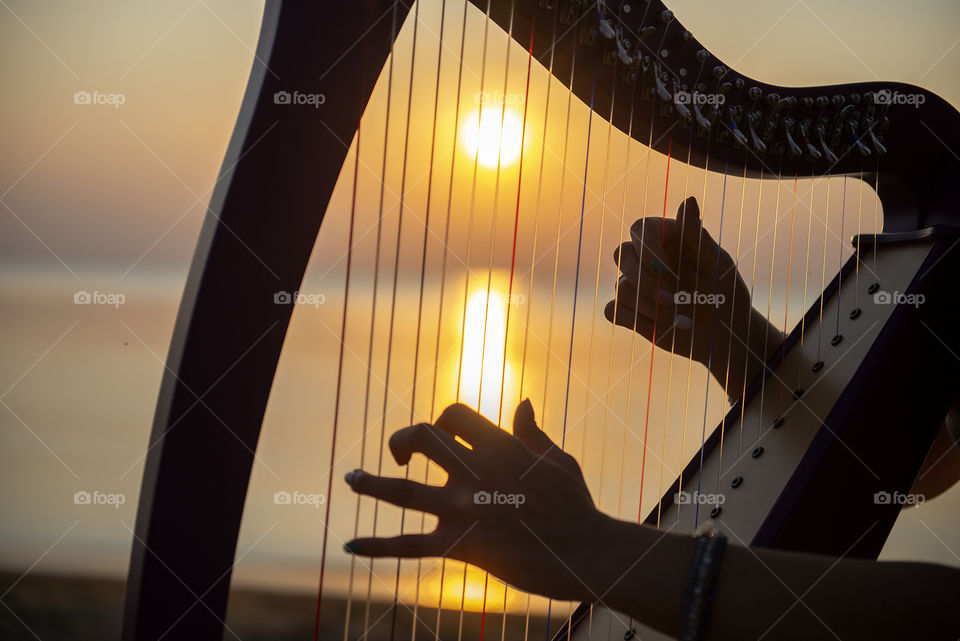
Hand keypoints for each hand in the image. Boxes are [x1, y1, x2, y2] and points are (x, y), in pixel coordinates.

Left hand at [343, 401, 610, 600]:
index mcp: (500, 446)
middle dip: (402, 440)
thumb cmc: (577, 505)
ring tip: (349, 478)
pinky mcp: (462, 546)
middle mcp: (476, 472)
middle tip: (398, 456)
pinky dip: (376, 546)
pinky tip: (349, 544)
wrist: (588, 552)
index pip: (453, 414)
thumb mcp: (557, 459)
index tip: (439, 436)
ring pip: (403, 491)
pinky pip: (409, 545)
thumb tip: (522, 402)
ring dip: (370, 483)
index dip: (439, 419)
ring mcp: (466, 509)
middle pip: (422, 438)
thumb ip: (531, 433)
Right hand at [604, 196, 781, 397]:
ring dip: (648, 306)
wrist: (723, 338)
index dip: (646, 247)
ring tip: (678, 319)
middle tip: (671, 300)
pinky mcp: (631, 311)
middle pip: (622, 255)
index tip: (664, 270)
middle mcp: (649, 259)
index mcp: (669, 239)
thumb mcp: (716, 266)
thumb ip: (697, 236)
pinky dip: (631, 318)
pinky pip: (612, 310)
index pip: (641, 228)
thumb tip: (687, 199)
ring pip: (621, 286)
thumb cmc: (726, 297)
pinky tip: (657, 325)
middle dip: (643, 280)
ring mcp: (637, 285)